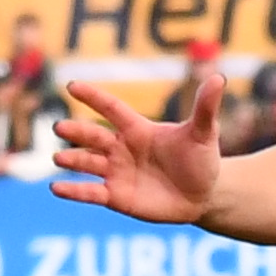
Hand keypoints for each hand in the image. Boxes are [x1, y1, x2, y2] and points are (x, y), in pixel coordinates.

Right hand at [49, 74, 220, 220]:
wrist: (203, 196)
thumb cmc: (201, 159)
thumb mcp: (204, 133)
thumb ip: (205, 108)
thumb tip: (219, 77)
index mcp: (138, 129)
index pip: (111, 109)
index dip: (93, 98)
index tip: (72, 86)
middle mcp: (122, 149)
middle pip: (94, 136)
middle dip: (77, 132)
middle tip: (60, 128)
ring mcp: (117, 173)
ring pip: (88, 163)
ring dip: (72, 160)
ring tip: (58, 158)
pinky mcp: (116, 197)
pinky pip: (91, 193)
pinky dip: (73, 191)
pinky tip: (56, 189)